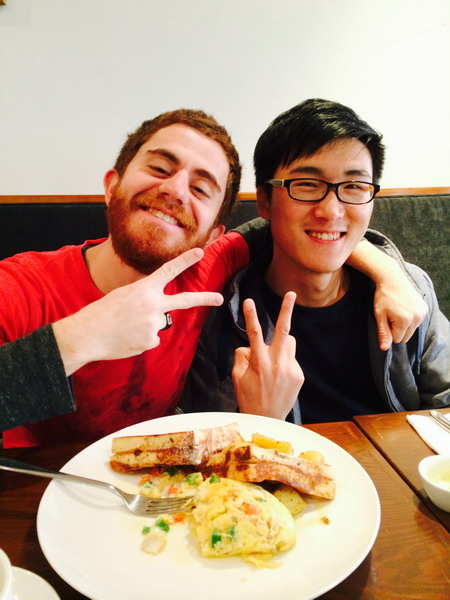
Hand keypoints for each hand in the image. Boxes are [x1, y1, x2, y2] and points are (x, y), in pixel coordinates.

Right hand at [53, 248, 222, 374]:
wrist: (87, 334)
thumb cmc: (101, 313)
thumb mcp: (123, 295)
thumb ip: (144, 299)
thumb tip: (159, 315)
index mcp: (144, 289)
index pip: (169, 270)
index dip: (185, 260)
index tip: (200, 252)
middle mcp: (153, 304)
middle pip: (184, 300)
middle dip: (204, 299)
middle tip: (219, 298)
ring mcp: (154, 324)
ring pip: (158, 324)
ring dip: (146, 327)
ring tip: (126, 328)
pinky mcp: (151, 341)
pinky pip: (152, 340)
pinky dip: (141, 340)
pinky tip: (127, 338)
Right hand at [231, 291, 303, 419]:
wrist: (268, 420)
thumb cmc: (248, 397)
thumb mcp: (237, 377)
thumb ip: (241, 356)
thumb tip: (249, 345)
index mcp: (259, 362)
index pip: (253, 333)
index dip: (251, 315)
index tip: (249, 300)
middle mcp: (276, 363)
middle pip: (283, 330)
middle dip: (287, 310)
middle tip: (291, 293)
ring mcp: (290, 368)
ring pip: (289, 343)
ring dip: (281, 344)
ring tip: (273, 361)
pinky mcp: (299, 375)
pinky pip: (292, 359)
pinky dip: (284, 362)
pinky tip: (279, 378)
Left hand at [374, 275, 427, 350]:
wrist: (392, 278)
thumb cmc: (383, 297)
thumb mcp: (380, 315)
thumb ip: (384, 333)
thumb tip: (385, 348)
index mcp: (405, 321)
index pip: (397, 339)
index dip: (389, 331)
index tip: (386, 319)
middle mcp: (417, 318)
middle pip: (406, 337)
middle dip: (397, 330)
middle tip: (391, 315)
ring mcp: (423, 313)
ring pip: (411, 330)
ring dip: (404, 325)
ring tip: (397, 311)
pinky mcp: (425, 308)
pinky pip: (417, 322)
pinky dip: (410, 319)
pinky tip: (404, 308)